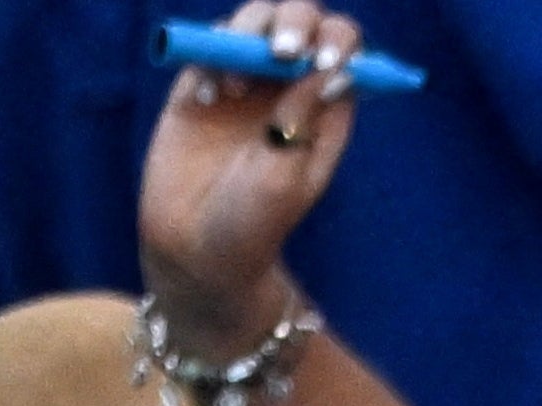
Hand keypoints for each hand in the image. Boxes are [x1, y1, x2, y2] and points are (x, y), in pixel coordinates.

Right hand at [139, 5, 372, 331]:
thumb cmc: (252, 225)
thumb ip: (303, 120)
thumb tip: (329, 67)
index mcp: (325, 111)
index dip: (339, 40)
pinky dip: (207, 53)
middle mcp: (288, 88)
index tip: (322, 61)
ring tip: (233, 88)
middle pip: (301, 19)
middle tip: (280, 52)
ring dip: (247, 32)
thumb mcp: (283, 177)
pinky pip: (209, 42)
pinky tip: (205, 99)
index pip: (346, 51)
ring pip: (254, 20)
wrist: (195, 246)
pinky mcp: (201, 80)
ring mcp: (245, 80)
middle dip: (294, 21)